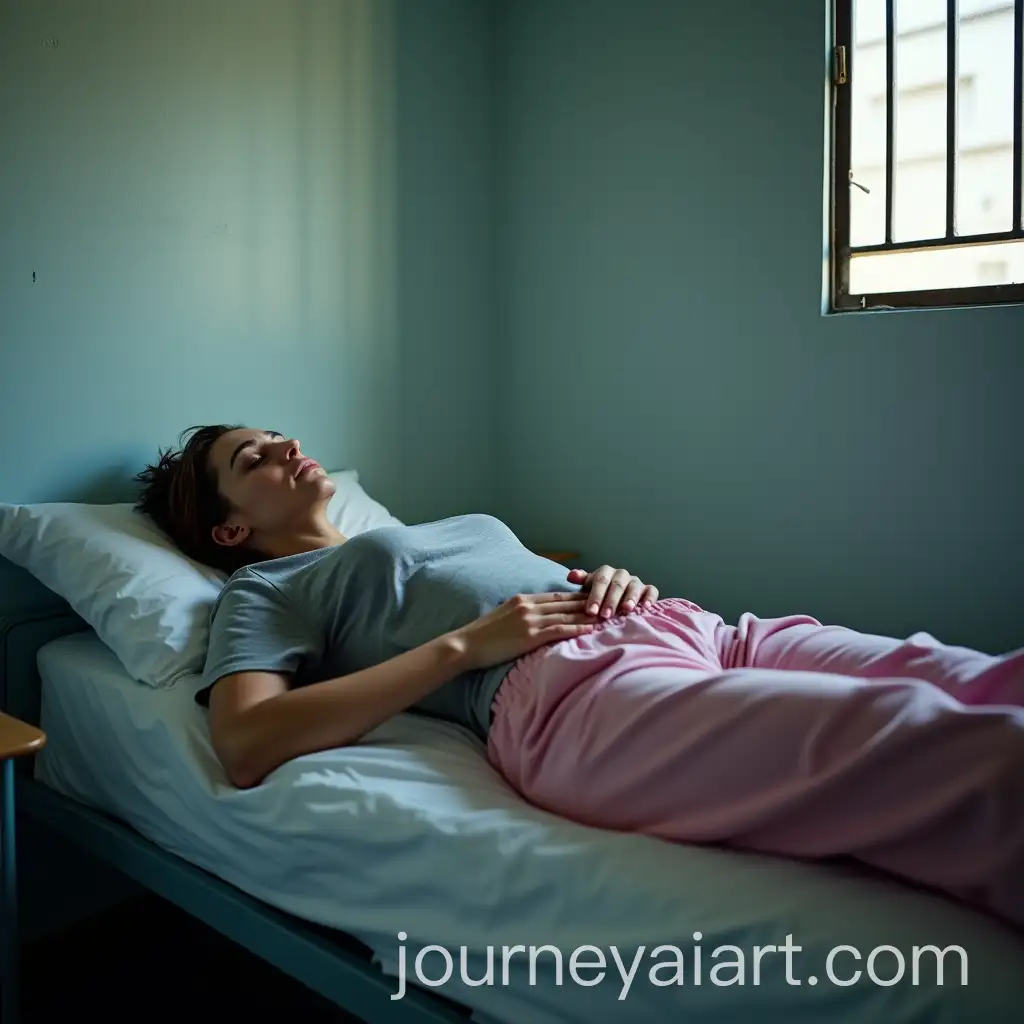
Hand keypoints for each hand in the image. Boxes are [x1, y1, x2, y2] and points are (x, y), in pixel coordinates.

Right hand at [452, 593, 598, 670]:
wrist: (467, 644)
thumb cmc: (483, 635)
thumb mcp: (503, 615)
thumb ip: (521, 612)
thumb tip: (535, 616)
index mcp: (523, 599)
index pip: (556, 596)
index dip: (576, 596)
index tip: (593, 597)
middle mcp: (529, 606)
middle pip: (565, 602)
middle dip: (588, 602)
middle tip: (608, 602)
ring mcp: (530, 620)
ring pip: (566, 614)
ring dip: (587, 614)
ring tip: (605, 615)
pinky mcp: (529, 636)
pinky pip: (558, 630)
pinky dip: (576, 628)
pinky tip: (590, 629)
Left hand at [567, 565, 658, 618]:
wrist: (613, 597)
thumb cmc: (598, 594)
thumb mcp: (587, 587)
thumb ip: (581, 581)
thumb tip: (571, 576)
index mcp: (605, 572)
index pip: (600, 581)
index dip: (596, 596)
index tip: (591, 611)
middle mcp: (621, 574)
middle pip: (617, 585)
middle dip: (611, 600)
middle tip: (606, 615)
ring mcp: (635, 581)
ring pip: (634, 586)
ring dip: (630, 598)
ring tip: (626, 610)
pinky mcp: (648, 589)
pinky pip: (651, 591)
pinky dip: (650, 598)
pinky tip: (645, 607)